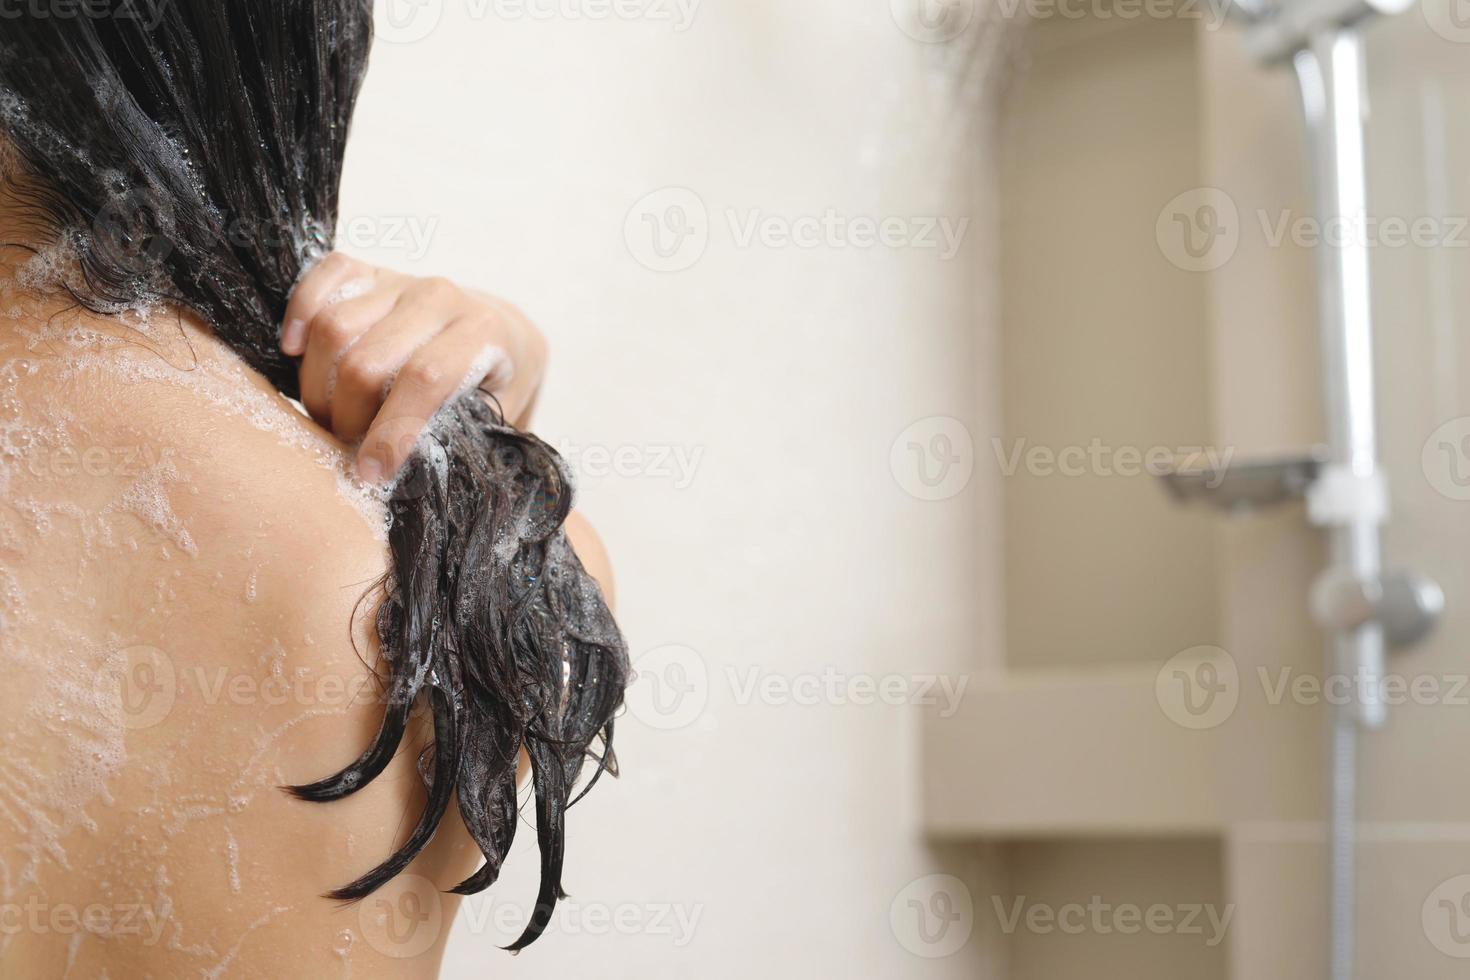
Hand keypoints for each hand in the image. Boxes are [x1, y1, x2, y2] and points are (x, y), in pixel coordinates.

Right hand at [281, 253, 546, 483]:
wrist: (498, 331)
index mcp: (481, 331)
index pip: (424, 379)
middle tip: (346, 443)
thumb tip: (408, 474)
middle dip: (346, 416)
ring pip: (334, 326)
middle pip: (366, 361)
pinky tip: (295, 351)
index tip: (370, 471)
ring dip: (317, 383)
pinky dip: (300, 312)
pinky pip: (324, 277)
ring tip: (329, 414)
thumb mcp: (494, 414)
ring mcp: (402, 279)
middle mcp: (441, 296)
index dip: (390, 431)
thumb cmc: (492, 385)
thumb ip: (460, 437)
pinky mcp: (370, 269)